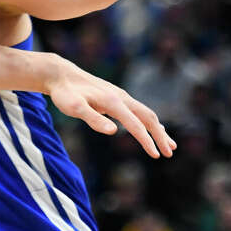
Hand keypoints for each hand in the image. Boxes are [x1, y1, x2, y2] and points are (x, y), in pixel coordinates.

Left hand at [45, 56, 175, 158]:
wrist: (61, 75)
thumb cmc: (65, 93)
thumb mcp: (74, 108)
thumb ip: (93, 119)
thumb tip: (113, 131)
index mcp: (113, 102)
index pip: (136, 125)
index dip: (146, 141)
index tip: (156, 155)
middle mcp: (121, 97)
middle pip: (148, 118)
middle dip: (160, 136)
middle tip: (169, 153)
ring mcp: (120, 96)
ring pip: (146, 113)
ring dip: (158, 130)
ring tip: (169, 145)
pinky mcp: (116, 98)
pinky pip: (138, 111)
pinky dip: (149, 122)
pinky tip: (153, 130)